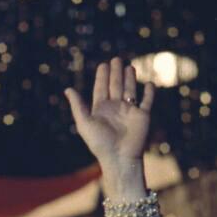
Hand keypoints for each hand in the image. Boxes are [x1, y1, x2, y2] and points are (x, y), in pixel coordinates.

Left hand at [65, 58, 154, 199]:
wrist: (119, 158)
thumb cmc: (100, 143)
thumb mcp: (84, 123)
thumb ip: (77, 106)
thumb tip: (67, 89)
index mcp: (101, 109)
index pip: (101, 88)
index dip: (102, 77)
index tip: (103, 65)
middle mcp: (115, 108)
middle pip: (115, 86)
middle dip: (115, 73)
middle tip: (116, 59)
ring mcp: (129, 111)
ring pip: (130, 90)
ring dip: (130, 79)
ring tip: (129, 67)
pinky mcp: (142, 116)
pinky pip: (147, 101)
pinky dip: (149, 93)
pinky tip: (149, 84)